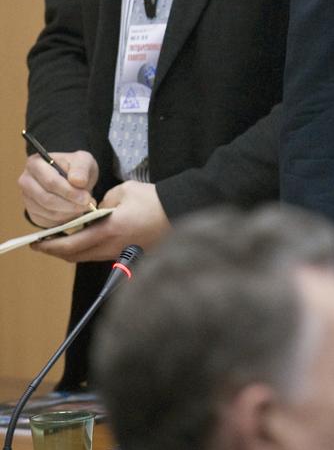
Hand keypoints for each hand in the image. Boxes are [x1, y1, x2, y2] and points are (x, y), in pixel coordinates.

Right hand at [18, 150, 98, 226]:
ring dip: (70, 213)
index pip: (51, 182)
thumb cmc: (76, 168)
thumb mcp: (83, 161)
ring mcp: (28, 199)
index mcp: (35, 163)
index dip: (69, 192)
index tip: (86, 198)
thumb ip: (81, 169)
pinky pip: (49, 222)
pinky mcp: (33, 213)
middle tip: (88, 205)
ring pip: (49, 212)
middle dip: (70, 205)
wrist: (74, 179)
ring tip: (84, 207)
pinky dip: (65, 220)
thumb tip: (78, 181)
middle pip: (47, 199)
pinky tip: (75, 212)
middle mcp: (26, 181)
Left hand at [32, 181, 169, 263]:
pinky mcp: (128, 254)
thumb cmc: (154, 201)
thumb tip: (96, 212)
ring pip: (87, 257)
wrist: (180, 212)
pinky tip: (85, 238)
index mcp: (108, 230)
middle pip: (75, 256)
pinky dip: (87, 249)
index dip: (50, 246)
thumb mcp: (124, 191)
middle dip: (56, 251)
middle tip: (44, 244)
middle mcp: (112, 247)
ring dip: (71, 250)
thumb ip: (103, 203)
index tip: (37, 242)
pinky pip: (100, 254)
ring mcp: (121, 253)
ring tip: (61, 240)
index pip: (71, 245)